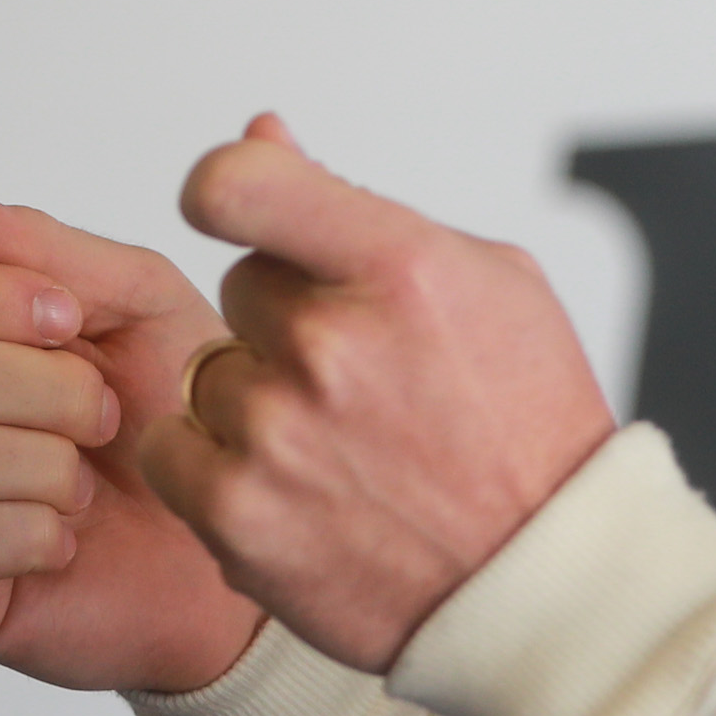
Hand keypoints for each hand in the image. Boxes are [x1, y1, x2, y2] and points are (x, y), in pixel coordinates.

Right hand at [0, 172, 264, 694]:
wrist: (239, 535)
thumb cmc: (185, 415)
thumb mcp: (138, 303)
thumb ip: (42, 246)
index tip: (70, 318)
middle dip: (46, 389)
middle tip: (105, 417)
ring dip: (43, 466)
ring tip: (88, 483)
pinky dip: (30, 534)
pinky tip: (67, 538)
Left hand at [138, 116, 617, 672]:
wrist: (541, 580)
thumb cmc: (525, 423)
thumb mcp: (486, 282)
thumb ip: (357, 209)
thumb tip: (261, 134)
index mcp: (400, 267)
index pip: (235, 183)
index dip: (226, 188)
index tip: (242, 212)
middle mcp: (331, 344)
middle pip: (242, 284)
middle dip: (288, 320)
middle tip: (362, 378)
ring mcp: (277, 433)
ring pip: (209, 372)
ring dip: (256, 400)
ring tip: (344, 447)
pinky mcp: (238, 515)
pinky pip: (173, 452)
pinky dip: (218, 469)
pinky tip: (297, 489)